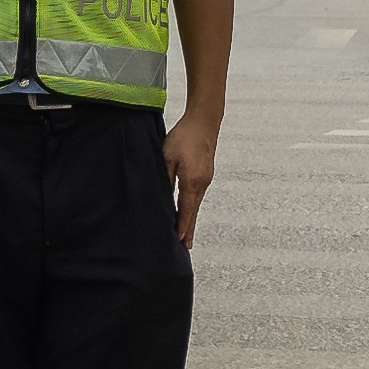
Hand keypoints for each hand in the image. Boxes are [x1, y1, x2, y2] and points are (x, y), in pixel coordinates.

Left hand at [162, 108, 219, 248]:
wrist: (204, 121)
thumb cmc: (183, 136)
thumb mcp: (167, 156)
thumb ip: (165, 178)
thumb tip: (162, 197)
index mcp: (191, 181)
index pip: (186, 210)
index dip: (182, 227)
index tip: (179, 242)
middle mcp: (202, 183)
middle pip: (194, 212)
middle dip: (188, 229)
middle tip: (186, 248)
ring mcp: (206, 179)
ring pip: (196, 204)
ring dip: (191, 219)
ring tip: (186, 235)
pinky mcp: (206, 174)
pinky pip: (198, 195)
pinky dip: (193, 207)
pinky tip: (189, 212)